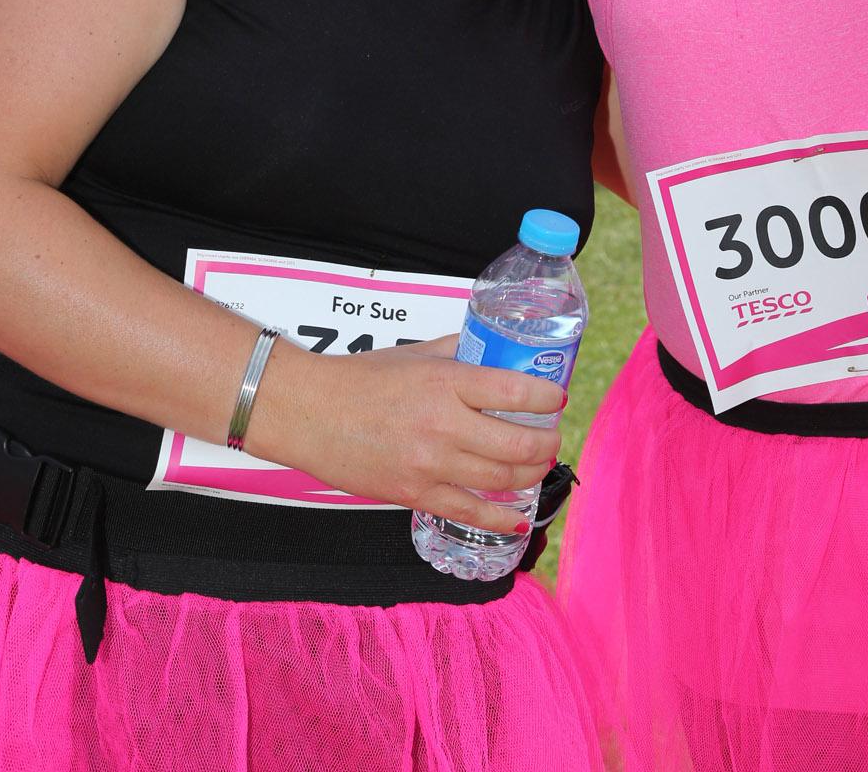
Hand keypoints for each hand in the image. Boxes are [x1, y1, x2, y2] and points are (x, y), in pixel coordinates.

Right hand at [268, 335, 564, 533]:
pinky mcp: (415, 495)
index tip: (556, 399)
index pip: (515, 392)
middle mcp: (444, 425)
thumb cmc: (359, 379)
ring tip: (538, 464)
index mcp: (447, 382)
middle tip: (551, 436)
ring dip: (531, 474)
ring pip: (502, 479)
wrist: (310, 413)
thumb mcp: (415, 353)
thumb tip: (491, 350)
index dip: (547, 398)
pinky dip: (501, 518)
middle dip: (547, 442)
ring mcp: (431, 465)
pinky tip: (518, 517)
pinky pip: (471, 513)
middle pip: (518, 444)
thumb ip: (457, 352)